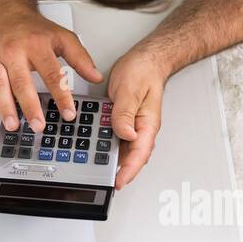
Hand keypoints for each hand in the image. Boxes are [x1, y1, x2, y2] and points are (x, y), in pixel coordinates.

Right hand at [0, 2, 102, 133]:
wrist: (5, 10)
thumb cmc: (32, 27)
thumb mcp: (61, 36)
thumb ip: (80, 57)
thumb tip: (95, 76)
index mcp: (36, 45)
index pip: (51, 73)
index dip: (61, 95)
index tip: (68, 113)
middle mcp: (14, 52)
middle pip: (22, 82)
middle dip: (30, 106)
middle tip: (38, 125)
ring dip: (5, 108)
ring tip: (13, 126)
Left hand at [106, 47, 170, 188]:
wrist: (146, 59)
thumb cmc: (143, 71)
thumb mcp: (131, 90)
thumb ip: (126, 113)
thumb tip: (125, 133)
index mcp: (147, 124)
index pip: (140, 153)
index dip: (129, 170)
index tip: (119, 181)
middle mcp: (142, 128)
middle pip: (131, 156)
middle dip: (119, 170)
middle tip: (104, 180)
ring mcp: (134, 125)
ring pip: (122, 148)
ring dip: (111, 158)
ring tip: (96, 167)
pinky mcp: (125, 120)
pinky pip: (116, 136)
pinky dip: (106, 142)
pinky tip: (95, 146)